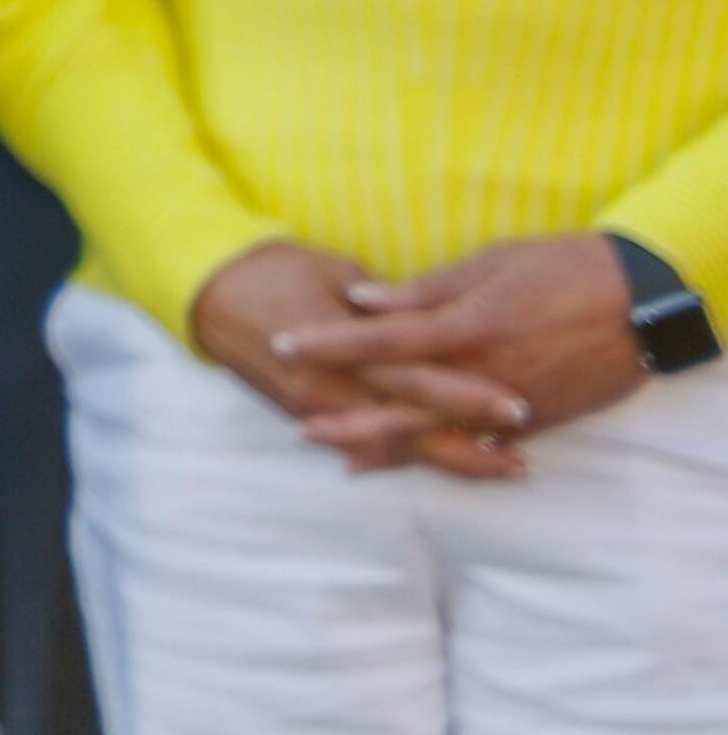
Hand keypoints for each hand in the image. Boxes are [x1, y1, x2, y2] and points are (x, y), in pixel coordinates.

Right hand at [190, 240, 519, 481]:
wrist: (209, 290)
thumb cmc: (276, 268)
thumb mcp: (337, 272)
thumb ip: (388, 305)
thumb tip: (436, 320)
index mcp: (341, 349)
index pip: (415, 377)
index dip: (467, 393)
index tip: (520, 402)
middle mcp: (329, 389)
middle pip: (410, 423)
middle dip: (469, 442)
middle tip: (525, 458)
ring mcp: (317, 409)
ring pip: (393, 444)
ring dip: (448, 457)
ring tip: (504, 467)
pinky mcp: (308, 414)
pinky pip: (366, 444)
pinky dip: (407, 456)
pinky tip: (445, 463)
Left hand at [273, 235, 647, 470]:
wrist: (642, 302)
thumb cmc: (562, 268)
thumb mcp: (489, 265)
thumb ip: (424, 291)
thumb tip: (363, 301)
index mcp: (465, 328)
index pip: (380, 341)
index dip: (328, 344)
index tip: (281, 344)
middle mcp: (483, 374)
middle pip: (401, 406)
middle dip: (348, 419)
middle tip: (299, 426)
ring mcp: (512, 405)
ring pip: (439, 435)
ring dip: (389, 447)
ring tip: (343, 457)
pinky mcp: (540, 421)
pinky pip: (481, 444)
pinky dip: (445, 454)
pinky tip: (417, 459)